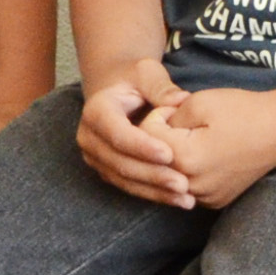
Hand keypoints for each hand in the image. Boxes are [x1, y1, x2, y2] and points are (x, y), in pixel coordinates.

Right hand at [78, 60, 192, 205]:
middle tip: (183, 183)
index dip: (141, 146)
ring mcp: (96, 158)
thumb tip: (182, 100)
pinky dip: (154, 194)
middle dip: (153, 175)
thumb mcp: (147, 74)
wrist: (119, 92)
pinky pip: (129, 187)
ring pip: (124, 180)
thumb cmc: (135, 79)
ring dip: (155, 191)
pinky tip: (178, 200)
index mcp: (96, 111)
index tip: (169, 154)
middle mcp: (89, 138)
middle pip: (120, 162)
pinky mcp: (107, 171)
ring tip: (185, 198)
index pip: (117, 133)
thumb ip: (162, 87)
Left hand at [151, 85, 275, 208]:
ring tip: (195, 138)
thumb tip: (154, 130)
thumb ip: (167, 117)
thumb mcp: (199, 102)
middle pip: (154, 161)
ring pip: (169, 177)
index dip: (158, 116)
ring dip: (174, 157)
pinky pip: (188, 187)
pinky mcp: (216, 202)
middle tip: (183, 122)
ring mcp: (205, 197)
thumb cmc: (243, 111)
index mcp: (185, 158)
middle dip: (162, 139)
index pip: (146, 138)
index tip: (177, 109)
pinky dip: (189, 172)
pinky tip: (206, 156)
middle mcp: (192, 185)